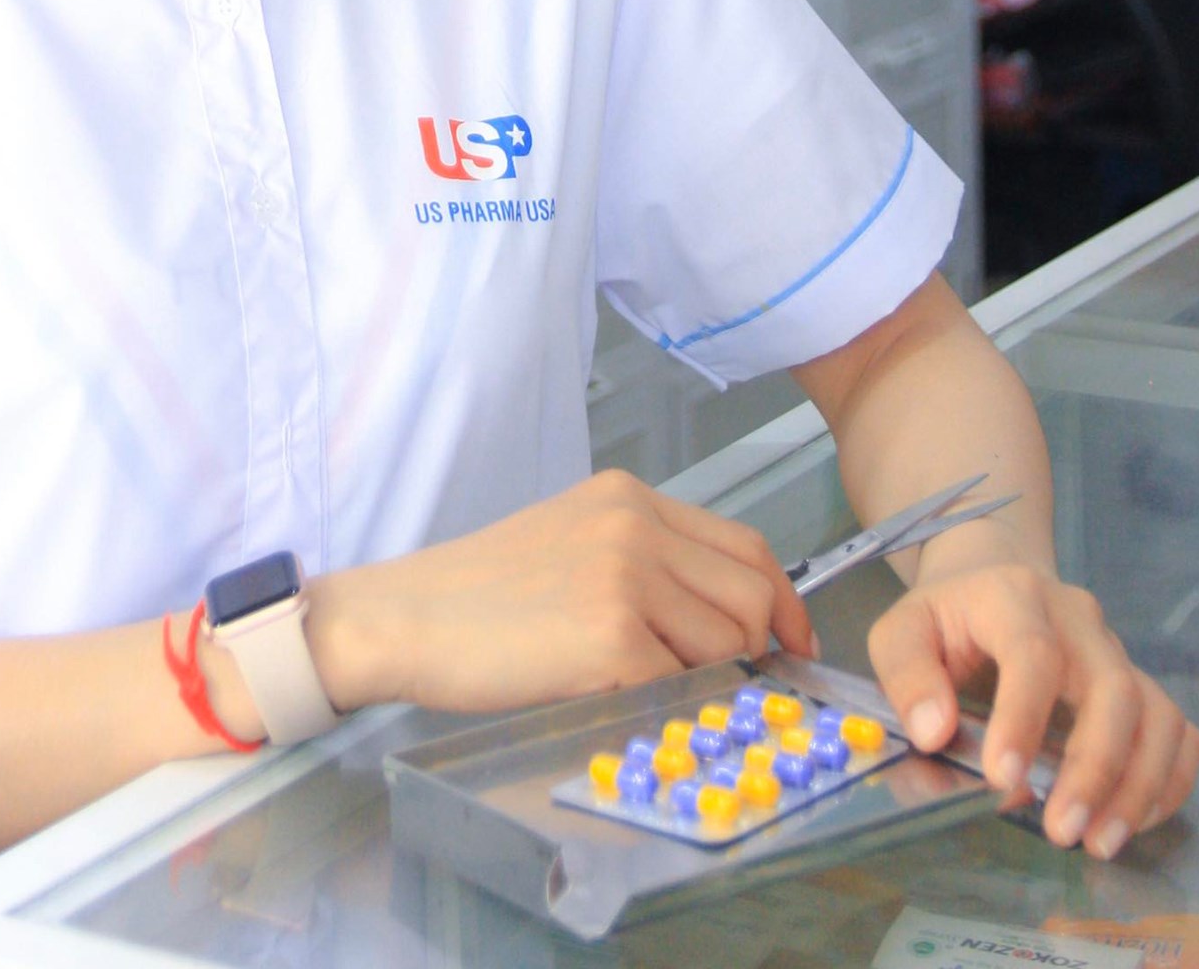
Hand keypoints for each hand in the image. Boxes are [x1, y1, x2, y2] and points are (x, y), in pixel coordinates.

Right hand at [314, 471, 815, 716]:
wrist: (407, 616)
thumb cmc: (478, 592)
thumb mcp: (572, 540)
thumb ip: (649, 560)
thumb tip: (732, 617)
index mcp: (627, 497)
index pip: (745, 546)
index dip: (781, 601)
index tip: (791, 639)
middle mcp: (634, 526)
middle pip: (752, 598)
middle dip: (746, 650)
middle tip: (709, 679)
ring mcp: (625, 578)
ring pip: (726, 648)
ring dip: (693, 678)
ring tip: (625, 675)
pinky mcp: (612, 639)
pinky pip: (679, 687)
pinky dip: (654, 702)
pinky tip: (599, 687)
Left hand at [868, 561, 1198, 859]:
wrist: (988, 579)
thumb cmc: (943, 618)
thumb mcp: (900, 632)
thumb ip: (907, 676)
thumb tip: (934, 733)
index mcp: (1012, 595)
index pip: (1033, 654)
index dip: (1023, 719)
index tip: (1001, 779)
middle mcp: (1077, 619)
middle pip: (1113, 688)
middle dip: (1094, 768)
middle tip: (1062, 830)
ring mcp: (1116, 650)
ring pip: (1156, 714)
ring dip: (1138, 786)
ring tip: (1099, 842)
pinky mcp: (1140, 683)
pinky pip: (1179, 731)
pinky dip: (1168, 780)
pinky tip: (1131, 820)